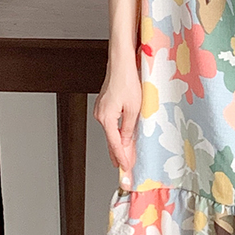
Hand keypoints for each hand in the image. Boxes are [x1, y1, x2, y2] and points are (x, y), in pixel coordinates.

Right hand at [93, 56, 140, 184]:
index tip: (126, 170)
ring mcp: (101, 110)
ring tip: (126, 159)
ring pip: (111, 133)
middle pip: (111, 141)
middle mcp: (101, 115)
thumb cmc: (128, 81)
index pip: (115, 145)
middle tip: (125, 172)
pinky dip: (117, 133)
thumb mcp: (134, 108)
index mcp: (107, 118)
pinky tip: (123, 139)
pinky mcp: (105, 105)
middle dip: (118, 157)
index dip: (122, 159)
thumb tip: (126, 143)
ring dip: (118, 145)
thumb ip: (129, 128)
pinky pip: (111, 124)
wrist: (121, 63)